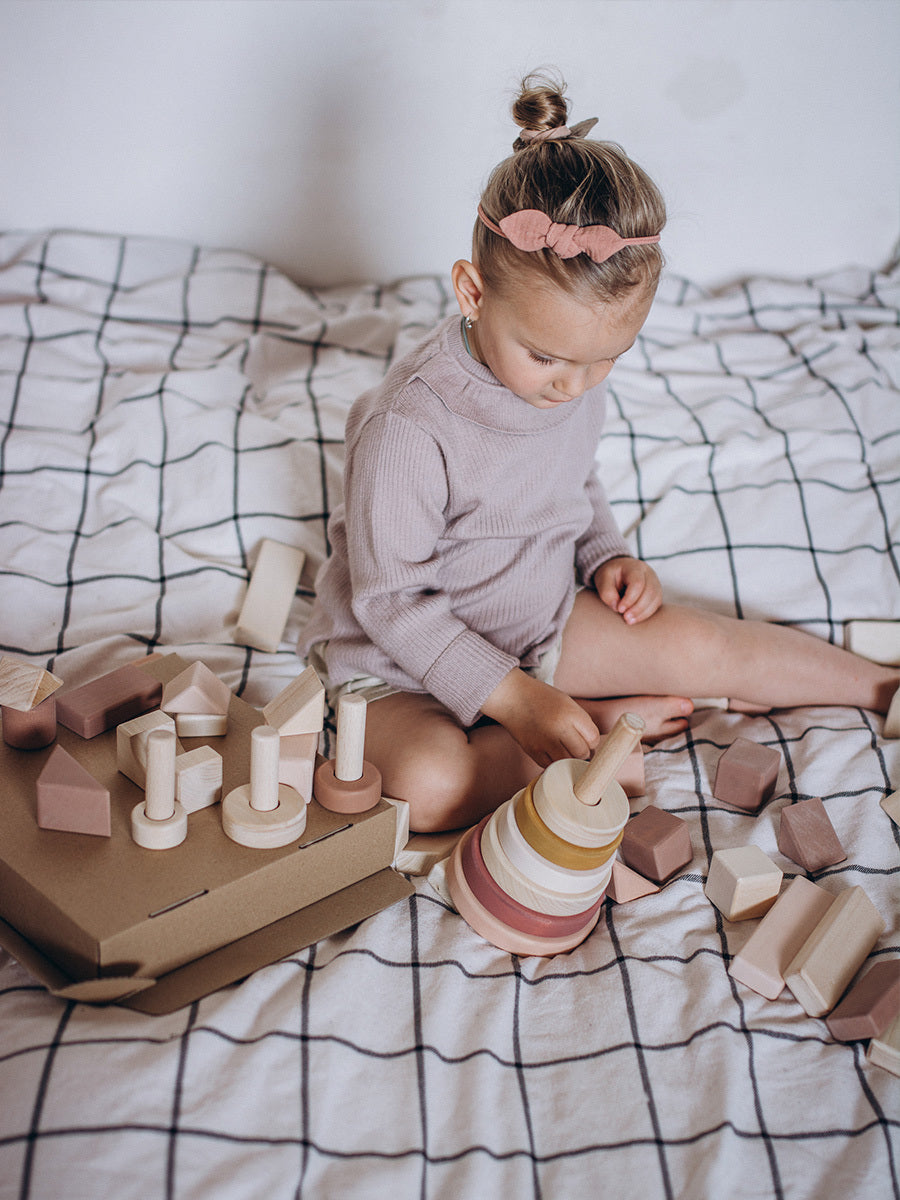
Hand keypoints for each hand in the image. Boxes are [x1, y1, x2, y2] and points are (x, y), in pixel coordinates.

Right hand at [481, 669, 599, 768]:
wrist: (511, 696)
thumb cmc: (542, 698)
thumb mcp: (567, 703)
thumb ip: (581, 723)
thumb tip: (592, 749)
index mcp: (571, 713)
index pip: (593, 739)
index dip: (592, 741)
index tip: (586, 739)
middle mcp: (559, 728)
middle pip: (583, 754)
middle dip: (583, 753)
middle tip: (576, 747)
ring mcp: (544, 741)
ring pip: (568, 763)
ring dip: (570, 760)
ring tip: (565, 750)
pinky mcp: (532, 751)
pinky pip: (551, 766)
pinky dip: (554, 762)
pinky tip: (552, 752)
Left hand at [593, 556, 661, 624]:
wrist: (618, 570)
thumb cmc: (610, 575)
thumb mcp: (603, 579)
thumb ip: (606, 592)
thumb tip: (616, 607)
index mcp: (635, 567)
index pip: (638, 583)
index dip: (630, 599)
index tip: (619, 609)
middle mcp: (648, 573)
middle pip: (650, 592)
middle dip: (638, 608)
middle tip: (625, 618)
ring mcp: (655, 582)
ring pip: (656, 599)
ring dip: (643, 613)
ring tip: (629, 621)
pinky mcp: (656, 592)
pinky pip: (656, 604)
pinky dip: (647, 613)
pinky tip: (635, 618)